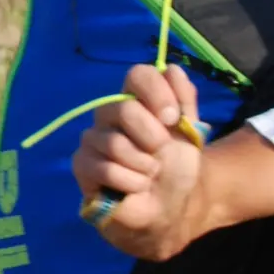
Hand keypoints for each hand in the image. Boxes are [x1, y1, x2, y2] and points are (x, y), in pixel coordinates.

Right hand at [72, 64, 205, 260]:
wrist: (171, 206)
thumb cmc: (177, 166)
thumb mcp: (190, 133)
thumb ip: (184, 101)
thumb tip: (171, 68)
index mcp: (135, 101)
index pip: (137, 74)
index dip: (157, 92)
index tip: (174, 118)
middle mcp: (109, 114)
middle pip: (125, 108)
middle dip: (154, 136)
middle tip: (161, 152)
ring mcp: (92, 140)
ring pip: (116, 144)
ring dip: (145, 165)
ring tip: (150, 174)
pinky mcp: (83, 166)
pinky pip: (107, 169)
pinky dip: (133, 183)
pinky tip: (137, 187)